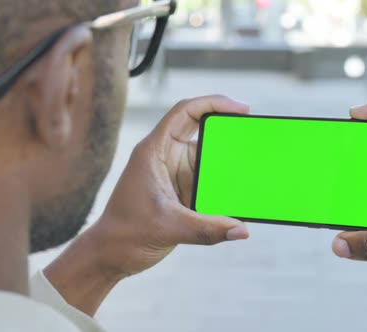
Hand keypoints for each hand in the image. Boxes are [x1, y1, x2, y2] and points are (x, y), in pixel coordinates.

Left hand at [95, 95, 250, 276]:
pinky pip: (209, 180)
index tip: (242, 109)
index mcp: (154, 151)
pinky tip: (240, 191)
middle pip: (202, 131)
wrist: (111, 255)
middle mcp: (166, 157)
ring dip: (228, 162)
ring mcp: (175, 174)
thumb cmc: (125, 234)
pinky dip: (224, 184)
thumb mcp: (168, 228)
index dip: (214, 103)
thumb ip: (207, 229)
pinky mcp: (182, 191)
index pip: (185, 112)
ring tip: (251, 167)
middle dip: (228, 132)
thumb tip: (242, 230)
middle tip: (254, 136)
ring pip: (208, 158)